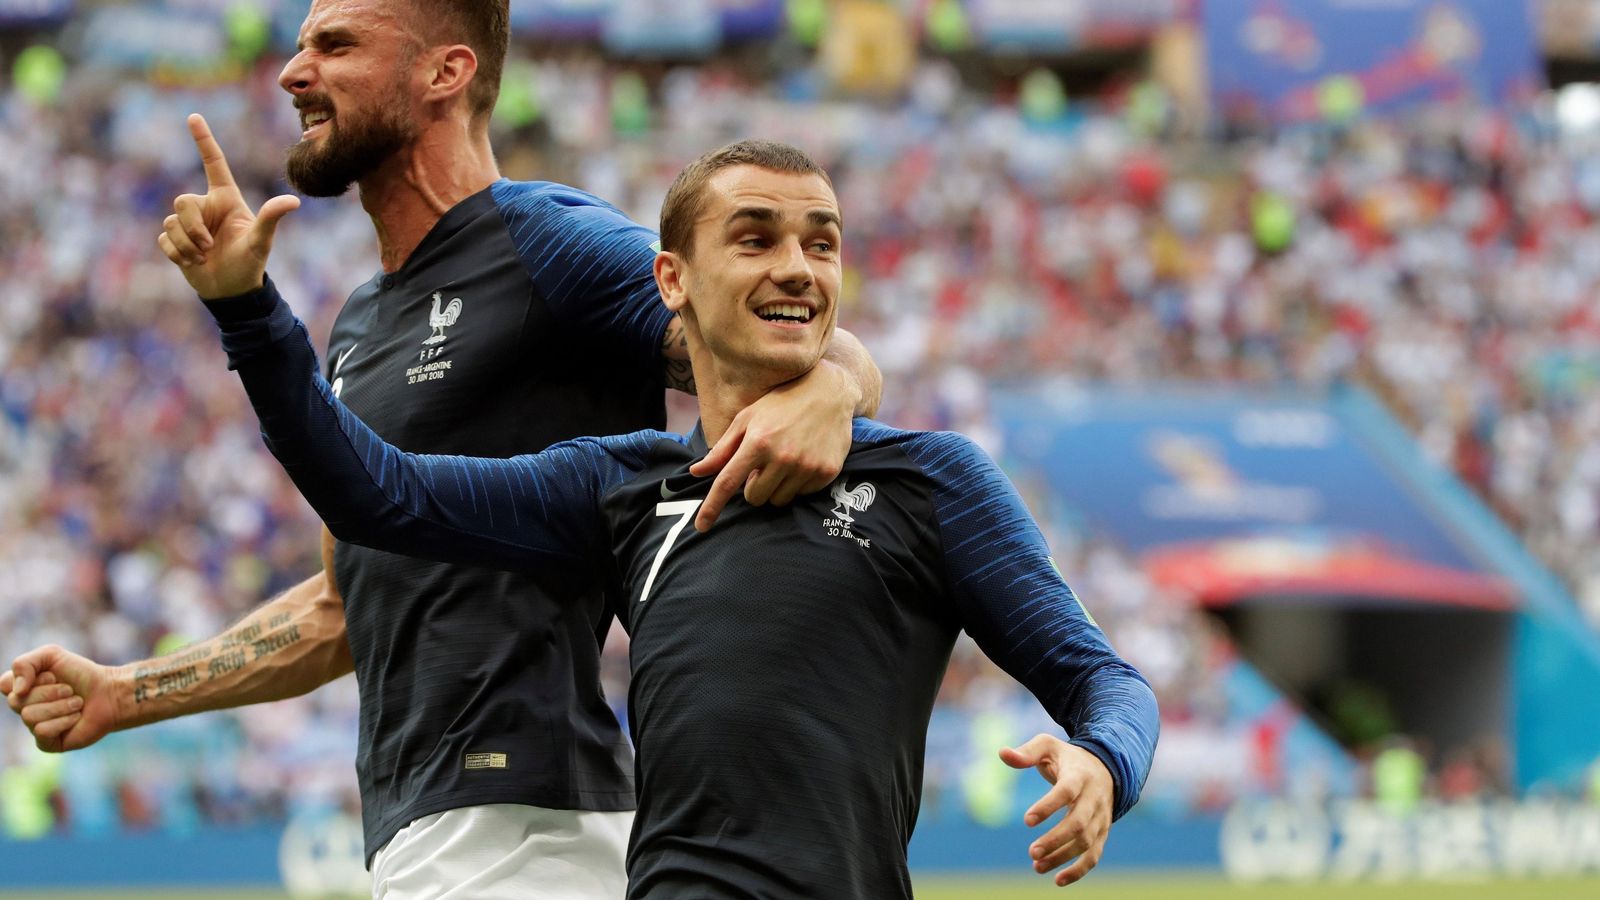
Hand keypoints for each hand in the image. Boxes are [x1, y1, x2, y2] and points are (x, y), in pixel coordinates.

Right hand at [4, 645, 119, 752]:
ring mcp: (34, 727)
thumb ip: (24, 663)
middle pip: (16, 701)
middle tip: (69, 690)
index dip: (28, 678)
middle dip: (50, 692)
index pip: (5, 685)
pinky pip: (42, 731)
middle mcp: (25, 709)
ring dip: (60, 706)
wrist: (110, 693)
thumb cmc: (81, 675)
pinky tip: (75, 718)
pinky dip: (63, 720)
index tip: (52, 676)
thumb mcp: (51, 655)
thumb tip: (17, 690)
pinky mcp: (47, 743)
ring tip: (76, 703)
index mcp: (23, 688)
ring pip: (29, 716)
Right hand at [157, 113, 299, 298]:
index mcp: (226, 199)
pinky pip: (164, 240)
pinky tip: (193, 262)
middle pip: (182, 201)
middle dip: (193, 227)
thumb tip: (294, 201)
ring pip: (172, 223)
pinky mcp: (174, 241)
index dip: (204, 140)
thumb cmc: (250, 263)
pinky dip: (178, 254)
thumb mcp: (261, 241)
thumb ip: (271, 218)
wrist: (232, 290)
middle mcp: (205, 206)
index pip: (214, 164)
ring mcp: (188, 224)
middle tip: (210, 246)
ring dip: (188, 244)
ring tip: (205, 256)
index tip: (193, 116)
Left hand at [687, 359, 856, 531]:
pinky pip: (802, 495)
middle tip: (763, 465)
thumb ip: (722, 449)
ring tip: (784, 462)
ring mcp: (806, 466)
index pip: (728, 482)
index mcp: (758, 442)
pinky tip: (803, 460)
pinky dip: (797, 483)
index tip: (701, 527)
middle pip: (755, 498)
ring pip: (778, 500)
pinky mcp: (826, 472)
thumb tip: (697, 472)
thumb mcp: (748, 418)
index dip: (712, 507)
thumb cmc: (781, 403)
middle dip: (754, 486)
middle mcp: (782, 457)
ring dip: (776, 487)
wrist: (829, 392)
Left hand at [1000, 734, 1115, 886]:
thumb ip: (1026, 752)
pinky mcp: (1102, 832)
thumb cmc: (1067, 758)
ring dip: (1062, 857)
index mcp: (1079, 775)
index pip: (1066, 792)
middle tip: (1031, 852)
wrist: (1104, 768)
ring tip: (1036, 866)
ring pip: (1086, 843)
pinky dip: (1079, 871)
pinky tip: (1058, 880)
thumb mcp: (1048, 746)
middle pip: (1079, 823)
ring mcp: (1100, 817)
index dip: (1048, 806)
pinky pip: (1094, 855)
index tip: (1027, 821)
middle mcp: (1093, 798)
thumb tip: (1002, 754)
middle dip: (1056, 840)